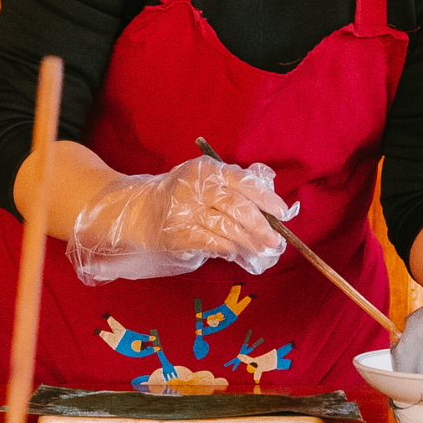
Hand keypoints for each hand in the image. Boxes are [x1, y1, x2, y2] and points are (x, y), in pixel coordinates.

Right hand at [64, 155, 294, 284]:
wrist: (139, 209)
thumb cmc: (181, 193)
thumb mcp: (205, 178)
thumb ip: (235, 183)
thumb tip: (270, 193)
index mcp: (207, 170)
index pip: (243, 182)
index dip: (265, 198)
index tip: (282, 212)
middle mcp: (196, 188)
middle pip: (236, 206)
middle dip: (260, 226)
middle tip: (276, 240)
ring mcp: (186, 211)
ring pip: (226, 228)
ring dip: (248, 242)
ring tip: (262, 250)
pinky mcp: (179, 233)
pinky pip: (211, 242)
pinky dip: (229, 248)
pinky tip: (239, 252)